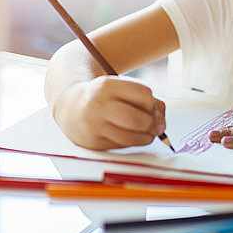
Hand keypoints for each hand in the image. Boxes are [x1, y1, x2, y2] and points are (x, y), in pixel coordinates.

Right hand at [52, 75, 166, 149]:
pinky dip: (133, 142)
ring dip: (147, 137)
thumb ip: (146, 100)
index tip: (153, 107)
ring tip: (146, 132)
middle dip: (153, 124)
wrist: (71, 107)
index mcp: (107, 86)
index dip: (154, 104)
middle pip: (138, 119)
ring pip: (132, 138)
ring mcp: (94, 126)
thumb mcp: (120, 88)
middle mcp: (98, 105)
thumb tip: (161, 124)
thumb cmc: (104, 97)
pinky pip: (123, 146)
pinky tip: (129, 135)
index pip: (144, 95)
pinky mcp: (94, 143)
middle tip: (155, 125)